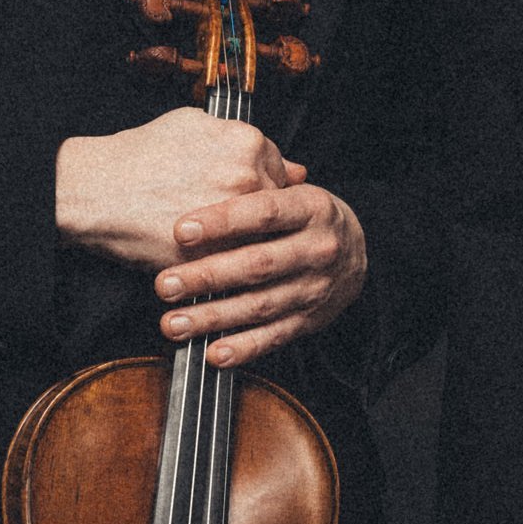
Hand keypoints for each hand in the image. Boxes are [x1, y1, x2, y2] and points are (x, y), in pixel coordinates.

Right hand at [57, 107, 304, 269]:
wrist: (96, 191)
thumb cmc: (139, 156)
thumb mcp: (192, 124)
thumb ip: (242, 138)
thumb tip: (290, 164)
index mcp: (247, 145)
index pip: (283, 171)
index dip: (263, 184)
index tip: (243, 191)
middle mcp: (248, 180)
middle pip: (276, 206)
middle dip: (256, 212)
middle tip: (226, 212)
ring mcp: (233, 221)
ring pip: (261, 238)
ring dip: (247, 239)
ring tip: (219, 233)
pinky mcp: (214, 255)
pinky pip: (237, 264)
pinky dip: (228, 261)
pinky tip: (207, 250)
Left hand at [153, 181, 367, 367]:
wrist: (358, 251)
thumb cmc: (306, 216)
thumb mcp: (292, 189)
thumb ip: (256, 183)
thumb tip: (205, 170)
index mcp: (312, 208)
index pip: (264, 212)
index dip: (222, 221)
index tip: (180, 230)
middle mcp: (317, 249)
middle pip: (257, 264)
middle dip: (207, 276)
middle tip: (165, 284)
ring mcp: (314, 288)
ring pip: (259, 305)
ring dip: (213, 317)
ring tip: (173, 323)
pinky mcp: (309, 321)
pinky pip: (274, 337)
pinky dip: (243, 348)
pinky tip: (213, 353)